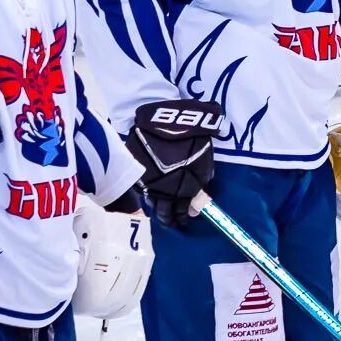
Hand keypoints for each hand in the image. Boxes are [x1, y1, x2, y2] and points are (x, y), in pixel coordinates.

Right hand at [125, 99, 224, 226]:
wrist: (165, 120)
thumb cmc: (192, 139)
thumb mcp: (205, 163)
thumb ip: (200, 185)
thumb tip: (194, 205)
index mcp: (183, 190)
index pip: (182, 212)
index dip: (184, 217)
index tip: (186, 218)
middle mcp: (163, 191)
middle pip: (164, 212)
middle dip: (169, 217)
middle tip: (172, 219)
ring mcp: (146, 182)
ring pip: (151, 200)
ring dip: (158, 204)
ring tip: (163, 206)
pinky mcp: (135, 172)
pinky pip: (141, 188)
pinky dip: (147, 191)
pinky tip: (152, 190)